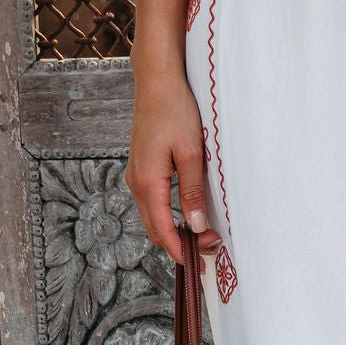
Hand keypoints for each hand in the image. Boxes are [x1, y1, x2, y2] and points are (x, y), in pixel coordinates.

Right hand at [125, 54, 220, 267]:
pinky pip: (152, 202)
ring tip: (203, 234)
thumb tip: (196, 226)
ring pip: (153, 216)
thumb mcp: (191, 153)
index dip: (180, 250)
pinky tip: (187, 215)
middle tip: (209, 248)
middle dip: (179, 243)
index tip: (199, 262)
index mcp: (148, 181)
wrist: (157, 82)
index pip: (161, 230)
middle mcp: (136, 182)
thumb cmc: (175, 111)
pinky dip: (168, 215)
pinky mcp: (141, 169)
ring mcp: (136, 175)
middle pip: (154, 228)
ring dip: (174, 230)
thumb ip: (193, 192)